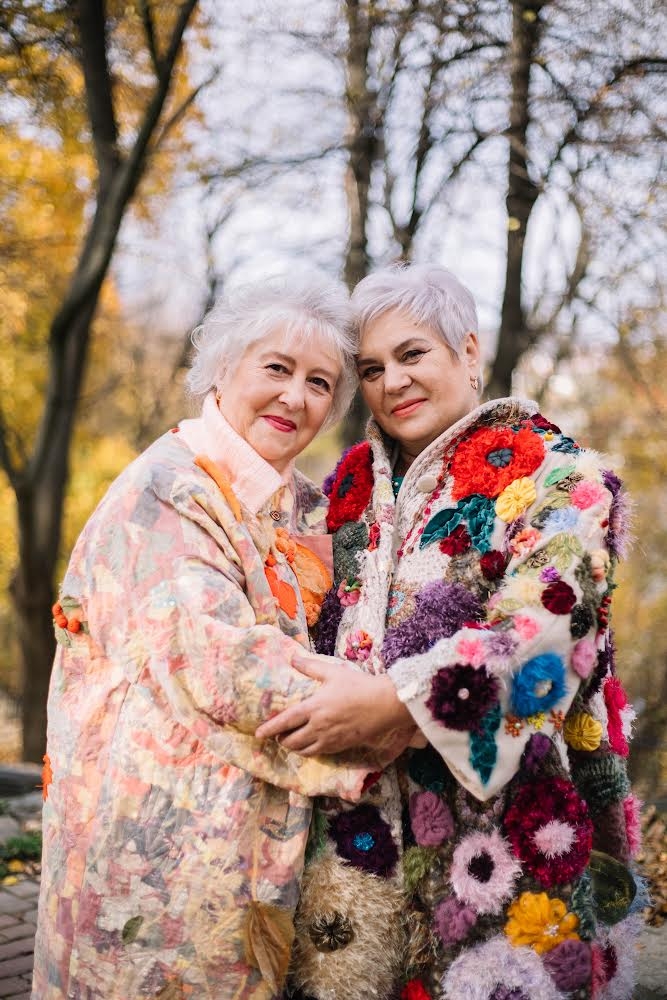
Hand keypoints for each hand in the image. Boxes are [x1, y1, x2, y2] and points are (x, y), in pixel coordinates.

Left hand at [255, 652, 414, 754]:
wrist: (385, 704)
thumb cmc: (358, 685)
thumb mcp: (333, 672)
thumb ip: (311, 666)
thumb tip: (293, 658)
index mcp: (314, 708)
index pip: (285, 721)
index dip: (270, 728)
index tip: (258, 734)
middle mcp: (319, 727)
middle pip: (292, 740)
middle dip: (281, 740)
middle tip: (277, 735)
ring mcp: (330, 739)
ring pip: (304, 750)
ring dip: (294, 748)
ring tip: (291, 742)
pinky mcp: (341, 746)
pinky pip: (319, 753)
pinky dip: (309, 751)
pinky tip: (310, 746)